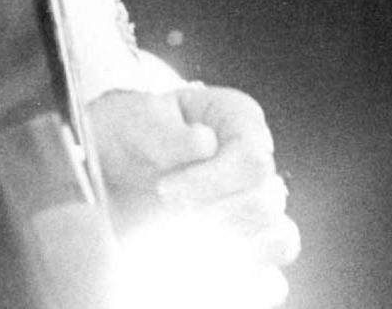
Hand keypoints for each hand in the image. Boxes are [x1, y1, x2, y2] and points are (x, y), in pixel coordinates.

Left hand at [89, 84, 299, 297]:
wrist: (114, 163)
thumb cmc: (133, 132)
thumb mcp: (138, 121)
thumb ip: (168, 133)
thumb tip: (205, 142)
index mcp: (238, 118)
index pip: (251, 159)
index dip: (211, 181)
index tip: (163, 190)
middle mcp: (257, 159)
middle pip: (265, 201)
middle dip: (213, 212)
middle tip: (167, 209)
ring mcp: (256, 200)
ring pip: (276, 235)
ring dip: (228, 242)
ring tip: (182, 235)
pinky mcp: (249, 239)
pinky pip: (274, 266)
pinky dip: (248, 273)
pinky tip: (206, 267)